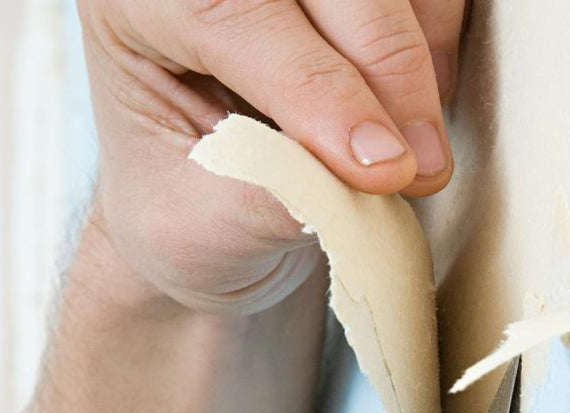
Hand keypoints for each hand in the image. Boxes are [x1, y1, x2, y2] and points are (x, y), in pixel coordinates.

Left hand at [78, 0, 465, 314]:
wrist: (210, 223)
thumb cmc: (185, 217)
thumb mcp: (198, 233)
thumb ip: (264, 199)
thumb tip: (353, 177)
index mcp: (133, 3)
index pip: (224, 10)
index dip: (315, 84)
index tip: (377, 165)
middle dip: (386, 66)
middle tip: (416, 167)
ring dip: (417, 52)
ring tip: (418, 148)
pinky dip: (436, 37)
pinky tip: (418, 104)